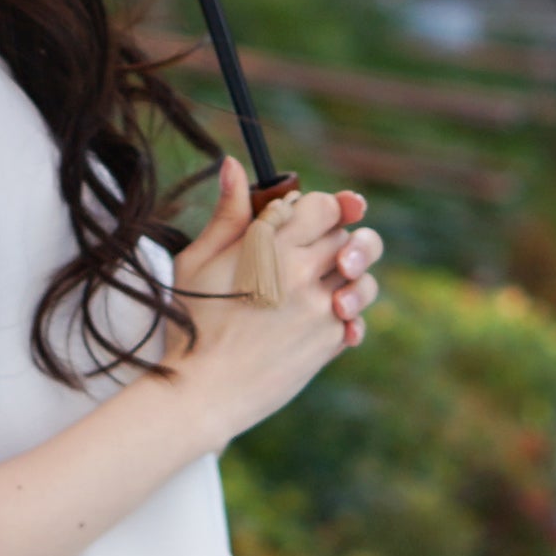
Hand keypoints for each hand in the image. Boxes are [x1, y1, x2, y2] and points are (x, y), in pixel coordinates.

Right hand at [169, 157, 384, 446]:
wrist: (204, 391)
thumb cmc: (193, 323)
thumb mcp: (198, 261)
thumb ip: (227, 214)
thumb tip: (233, 164)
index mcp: (272, 246)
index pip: (324, 205)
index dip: (318, 208)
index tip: (304, 219)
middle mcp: (304, 272)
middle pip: (348, 236)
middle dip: (335, 238)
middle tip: (311, 252)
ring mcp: (322, 308)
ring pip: (363, 276)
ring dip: (350, 275)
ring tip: (326, 284)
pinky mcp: (331, 341)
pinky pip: (359, 317)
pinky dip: (348, 315)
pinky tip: (325, 317)